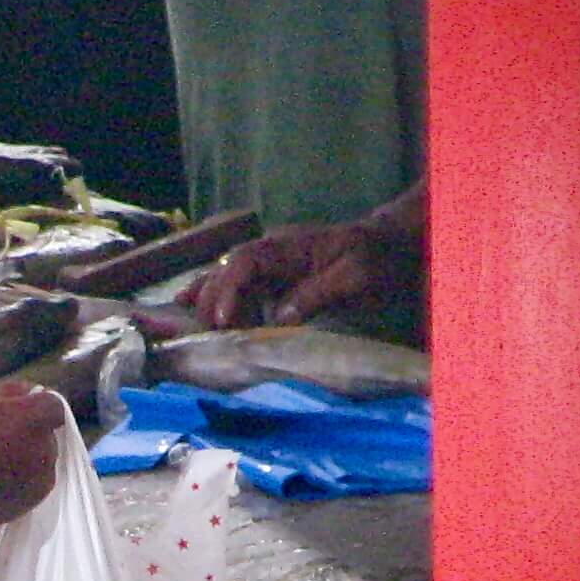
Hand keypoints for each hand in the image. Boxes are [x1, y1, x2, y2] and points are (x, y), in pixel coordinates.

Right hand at [0, 336, 58, 546]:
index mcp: (31, 420)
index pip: (49, 400)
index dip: (23, 396)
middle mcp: (45, 452)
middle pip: (42, 426)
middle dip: (18, 419)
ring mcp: (38, 483)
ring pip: (37, 452)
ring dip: (16, 444)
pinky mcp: (28, 505)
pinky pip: (31, 478)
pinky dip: (14, 470)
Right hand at [179, 218, 420, 329]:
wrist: (392, 246)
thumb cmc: (376, 260)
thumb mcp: (355, 277)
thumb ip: (316, 294)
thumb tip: (279, 317)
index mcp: (289, 246)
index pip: (246, 262)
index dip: (229, 290)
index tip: (223, 320)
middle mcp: (272, 249)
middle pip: (227, 269)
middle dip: (211, 300)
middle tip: (207, 334)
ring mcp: (270, 260)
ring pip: (225, 274)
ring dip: (205, 298)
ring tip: (187, 324)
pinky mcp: (273, 275)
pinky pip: (235, 282)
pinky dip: (213, 294)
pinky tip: (191, 307)